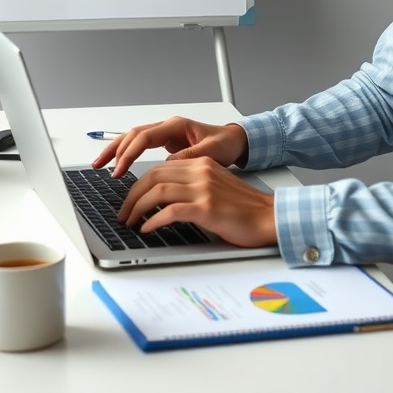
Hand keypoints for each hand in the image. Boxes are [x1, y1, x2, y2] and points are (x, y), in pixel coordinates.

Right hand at [92, 116, 247, 177]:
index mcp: (176, 126)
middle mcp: (168, 127)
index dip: (129, 153)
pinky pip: (140, 146)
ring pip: (133, 138)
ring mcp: (165, 134)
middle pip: (132, 134)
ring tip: (99, 164)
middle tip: (102, 167)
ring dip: (116, 150)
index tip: (120, 170)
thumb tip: (168, 164)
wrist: (234, 141)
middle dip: (115, 150)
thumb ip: (190, 156)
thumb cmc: (225, 144)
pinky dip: (126, 153)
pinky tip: (117, 164)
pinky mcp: (165, 143)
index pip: (144, 137)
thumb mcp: (212, 152)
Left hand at [118, 156, 276, 247]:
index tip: (130, 199)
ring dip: (138, 208)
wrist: (268, 216)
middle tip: (124, 213)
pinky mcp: (207, 207)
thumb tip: (163, 200)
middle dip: (132, 196)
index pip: (159, 168)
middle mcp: (201, 171)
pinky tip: (148, 228)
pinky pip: (171, 211)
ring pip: (158, 191)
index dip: (139, 184)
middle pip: (154, 176)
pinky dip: (154, 220)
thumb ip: (192, 186)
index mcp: (201, 163)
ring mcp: (203, 188)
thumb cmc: (244, 208)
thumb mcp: (215, 187)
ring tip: (131, 222)